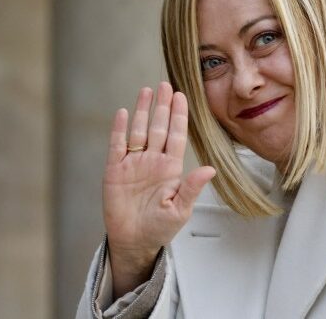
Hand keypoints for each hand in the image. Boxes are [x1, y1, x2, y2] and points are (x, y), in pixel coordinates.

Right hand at [102, 82, 214, 292]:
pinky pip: (118, 145)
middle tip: (166, 84)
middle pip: (158, 127)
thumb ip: (192, 188)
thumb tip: (210, 169)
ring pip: (139, 131)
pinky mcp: (115, 170)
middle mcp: (153, 161)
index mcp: (171, 169)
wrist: (133, 241)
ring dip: (143, 111)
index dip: (178, 116)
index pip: (176, 136)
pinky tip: (124, 113)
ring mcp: (134, 164)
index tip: (182, 96)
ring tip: (147, 91)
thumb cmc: (159, 227)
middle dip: (162, 106)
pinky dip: (120, 129)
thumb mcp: (180, 210)